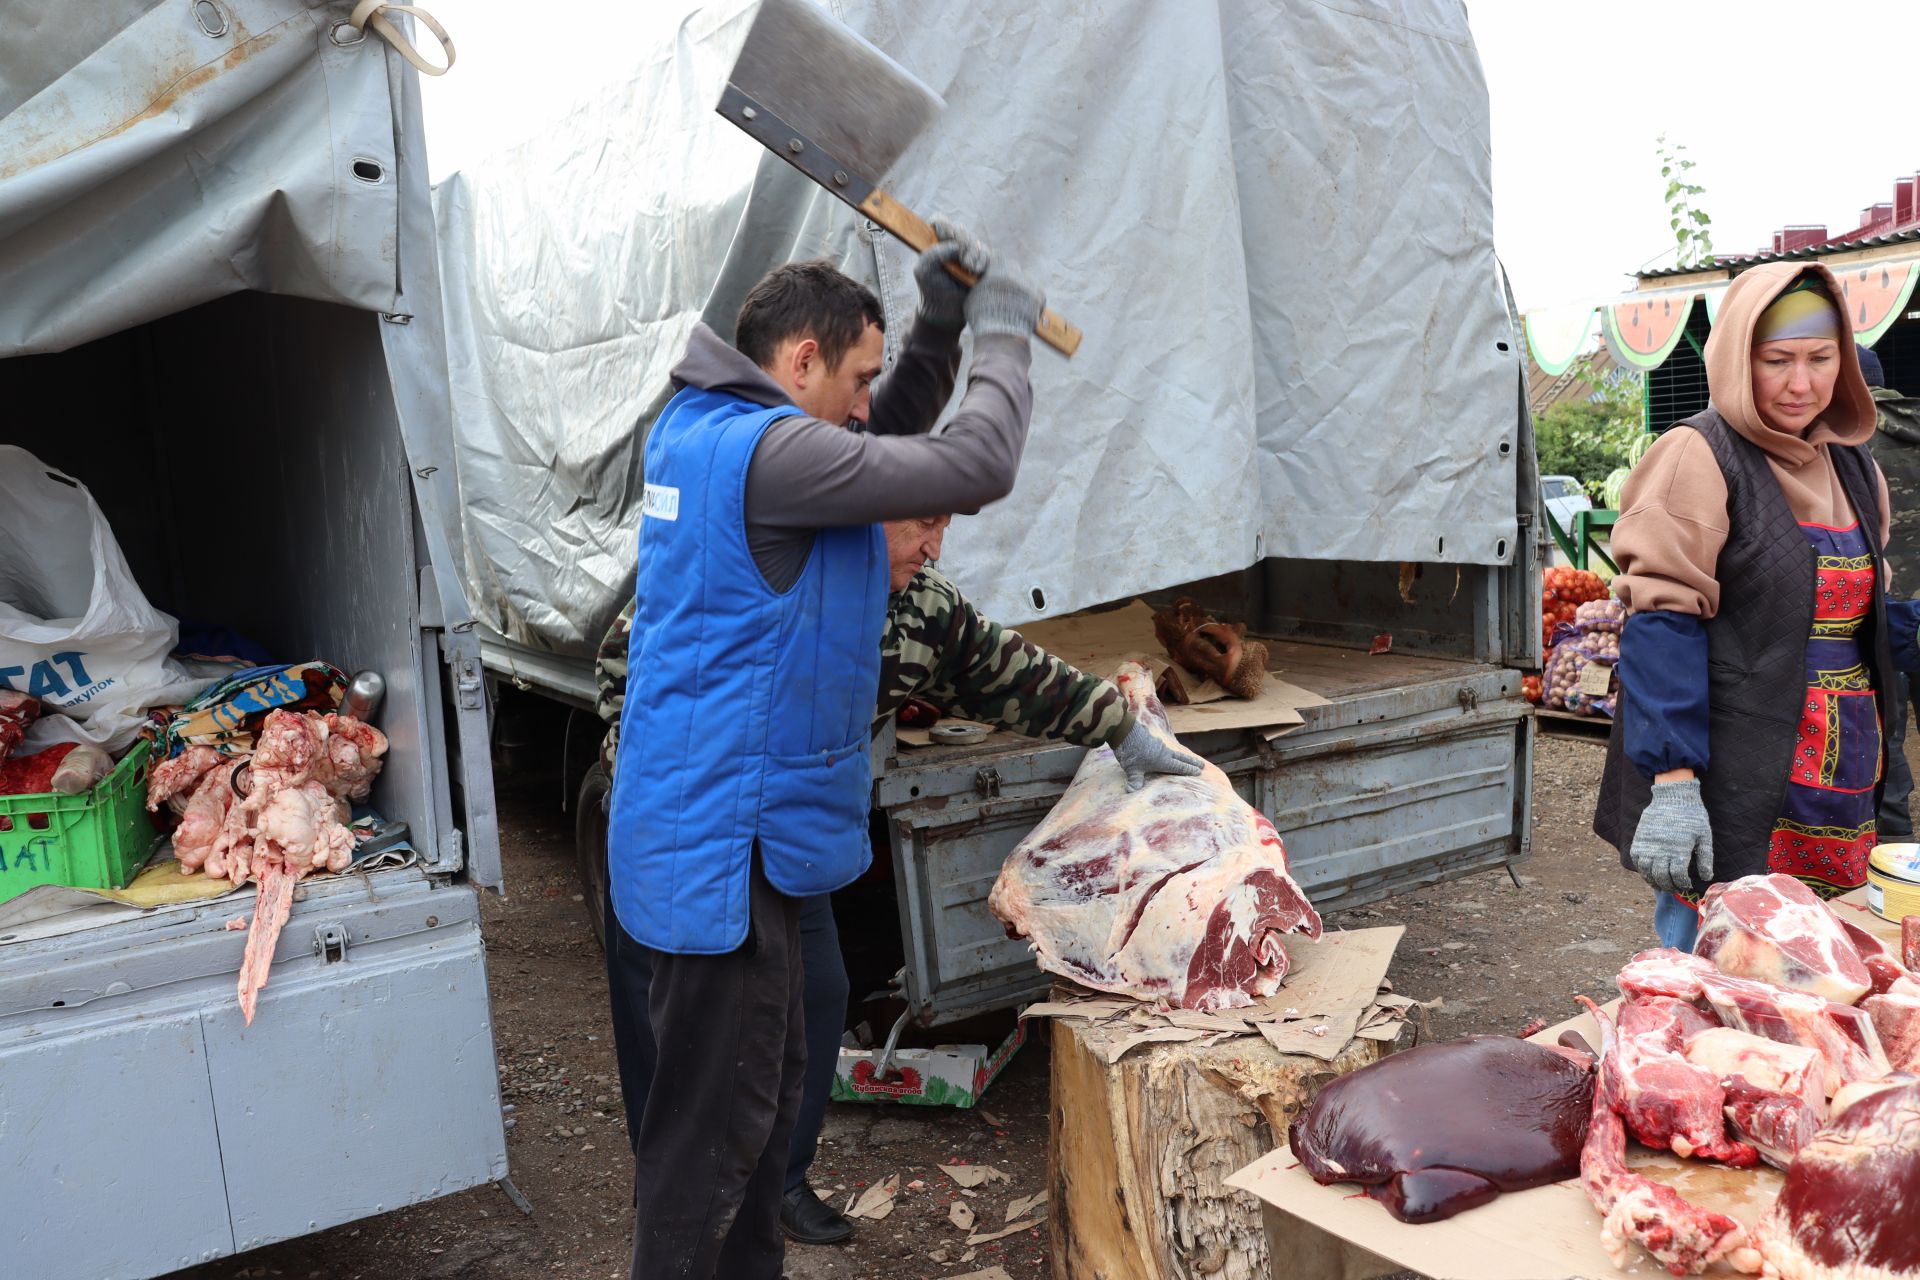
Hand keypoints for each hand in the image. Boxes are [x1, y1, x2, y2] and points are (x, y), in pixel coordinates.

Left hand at [912, 217, 989, 329]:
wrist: (946, 313)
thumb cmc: (931, 291)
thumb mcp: (924, 270)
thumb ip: (934, 253)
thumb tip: (955, 245)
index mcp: (934, 244)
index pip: (940, 222)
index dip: (945, 226)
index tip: (948, 237)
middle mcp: (950, 246)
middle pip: (960, 231)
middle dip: (964, 244)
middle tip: (964, 262)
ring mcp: (966, 254)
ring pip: (974, 242)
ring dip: (974, 254)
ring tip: (970, 270)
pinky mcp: (979, 263)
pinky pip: (986, 253)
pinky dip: (983, 260)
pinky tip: (977, 272)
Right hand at [963, 258, 1043, 340]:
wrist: (1002, 334)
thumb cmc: (982, 317)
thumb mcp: (972, 298)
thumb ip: (978, 286)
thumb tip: (978, 283)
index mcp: (997, 269)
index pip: (997, 257)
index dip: (994, 265)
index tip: (992, 271)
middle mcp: (1015, 272)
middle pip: (1013, 267)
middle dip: (1008, 274)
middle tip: (1003, 288)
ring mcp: (1029, 284)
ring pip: (1026, 278)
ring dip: (1021, 285)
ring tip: (1014, 300)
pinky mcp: (1039, 296)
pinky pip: (1036, 291)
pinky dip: (1031, 298)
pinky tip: (1025, 307)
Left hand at [1111, 721, 1205, 791]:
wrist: (1124, 731)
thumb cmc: (1130, 752)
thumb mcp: (1132, 770)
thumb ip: (1134, 781)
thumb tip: (1131, 791)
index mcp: (1163, 760)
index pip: (1179, 767)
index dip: (1189, 770)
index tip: (1199, 772)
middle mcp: (1164, 752)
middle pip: (1182, 758)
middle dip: (1192, 762)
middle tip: (1202, 765)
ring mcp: (1159, 744)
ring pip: (1174, 751)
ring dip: (1182, 755)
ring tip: (1186, 758)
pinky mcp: (1152, 739)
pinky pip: (1165, 747)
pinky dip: (1170, 751)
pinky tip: (1166, 751)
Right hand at [1630, 778, 1713, 893]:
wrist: (1673, 797)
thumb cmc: (1693, 816)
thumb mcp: (1705, 836)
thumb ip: (1705, 858)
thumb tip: (1706, 877)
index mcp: (1679, 850)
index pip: (1678, 876)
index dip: (1682, 883)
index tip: (1686, 884)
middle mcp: (1661, 850)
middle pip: (1661, 876)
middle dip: (1669, 886)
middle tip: (1674, 888)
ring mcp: (1648, 845)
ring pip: (1646, 870)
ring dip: (1653, 880)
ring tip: (1660, 884)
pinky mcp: (1639, 839)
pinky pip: (1636, 859)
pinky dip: (1641, 868)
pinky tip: (1648, 871)